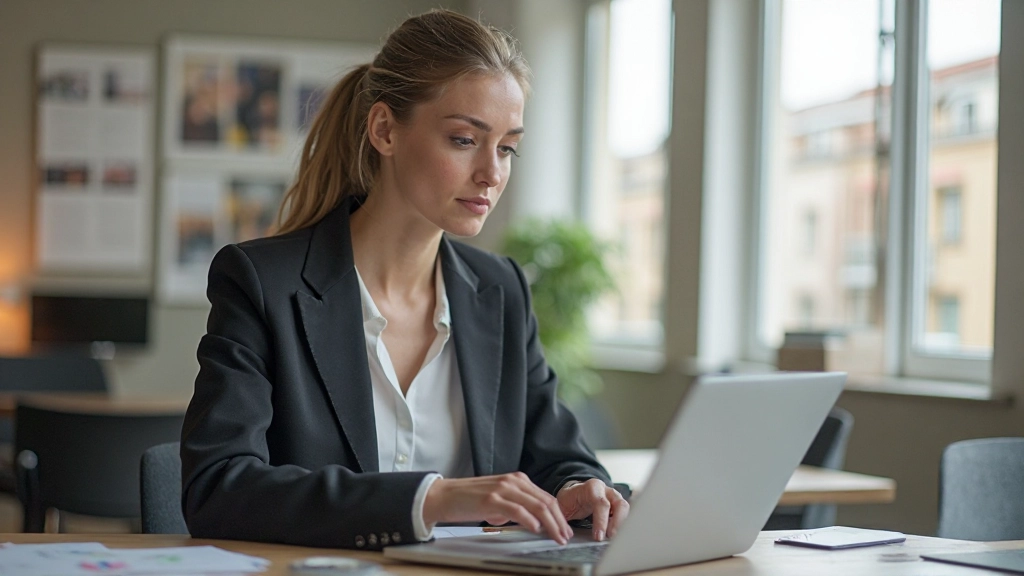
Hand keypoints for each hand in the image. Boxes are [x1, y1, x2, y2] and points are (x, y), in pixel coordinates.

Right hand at [423, 472, 573, 544]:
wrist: (443, 496)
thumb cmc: (469, 500)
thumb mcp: (498, 500)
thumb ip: (516, 506)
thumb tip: (532, 521)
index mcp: (516, 480)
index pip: (546, 498)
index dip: (559, 515)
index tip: (564, 529)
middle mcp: (513, 481)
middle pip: (546, 501)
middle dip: (559, 521)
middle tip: (565, 536)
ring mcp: (503, 489)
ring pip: (536, 506)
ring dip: (550, 524)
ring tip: (556, 536)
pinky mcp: (492, 499)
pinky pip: (517, 510)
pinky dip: (530, 520)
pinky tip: (536, 529)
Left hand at [556, 479, 629, 541]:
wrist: (573, 494)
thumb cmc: (568, 500)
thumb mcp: (562, 506)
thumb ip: (561, 517)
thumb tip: (560, 532)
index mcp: (592, 487)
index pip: (601, 503)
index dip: (601, 521)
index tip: (598, 537)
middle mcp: (605, 490)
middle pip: (619, 504)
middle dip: (617, 523)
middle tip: (611, 538)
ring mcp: (613, 496)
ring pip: (625, 508)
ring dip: (622, 524)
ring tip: (614, 539)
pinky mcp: (617, 505)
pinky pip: (625, 514)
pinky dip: (622, 524)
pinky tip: (616, 534)